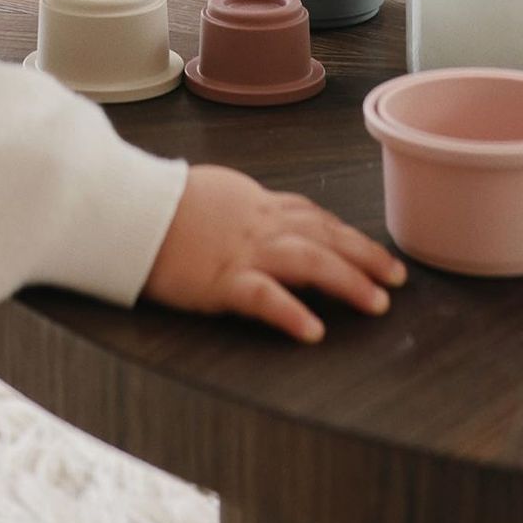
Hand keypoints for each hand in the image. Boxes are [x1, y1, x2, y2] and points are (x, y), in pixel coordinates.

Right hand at [143, 165, 405, 343]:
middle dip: (365, 255)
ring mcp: (242, 251)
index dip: (347, 233)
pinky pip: (264, 297)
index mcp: (254, 204)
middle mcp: (258, 224)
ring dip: (347, 280)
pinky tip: (313, 330)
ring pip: (309, 261)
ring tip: (377, 302)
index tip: (372, 249)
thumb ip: (240, 206)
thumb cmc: (157, 201)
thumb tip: (256, 213)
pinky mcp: (220, 280)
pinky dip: (292, 312)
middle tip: (398, 277)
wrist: (124, 207)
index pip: (312, 216)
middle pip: (324, 235)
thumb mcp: (210, 192)